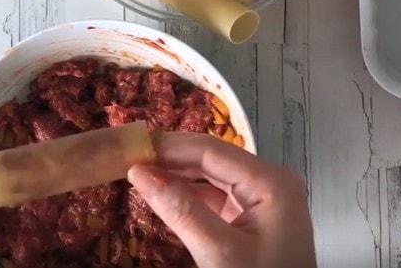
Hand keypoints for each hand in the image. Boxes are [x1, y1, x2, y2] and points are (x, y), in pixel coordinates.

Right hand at [127, 133, 316, 267]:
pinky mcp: (255, 217)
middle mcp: (271, 181)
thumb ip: (180, 210)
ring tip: (140, 171)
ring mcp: (264, 199)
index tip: (131, 147)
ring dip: (177, 174)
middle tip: (129, 157)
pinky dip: (190, 194)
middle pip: (214, 159)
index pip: (212, 151)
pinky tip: (163, 193)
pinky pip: (218, 196)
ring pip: (214, 176)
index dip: (170, 147)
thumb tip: (140, 173)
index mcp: (271, 182)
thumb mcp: (218, 252)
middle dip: (171, 158)